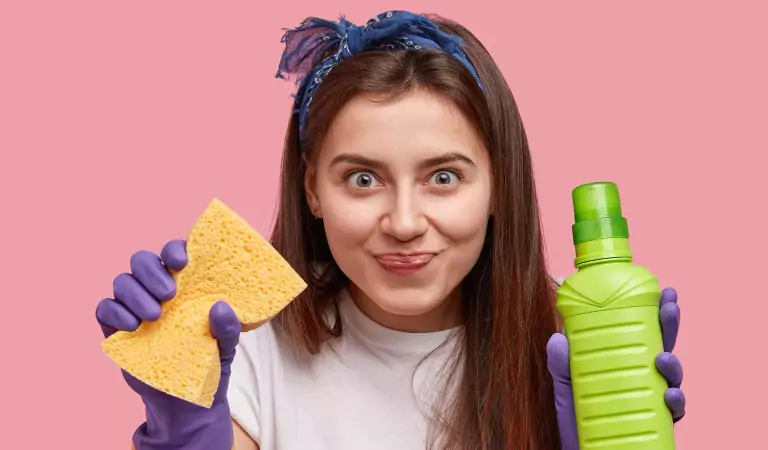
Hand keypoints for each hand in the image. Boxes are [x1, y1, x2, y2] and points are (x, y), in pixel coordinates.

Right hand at [96, 239, 239, 449]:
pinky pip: (105, 308)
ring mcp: (135, 306)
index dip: (174, 249)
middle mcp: (156, 288)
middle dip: (152, 270)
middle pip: (142, 260)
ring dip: (136, 293)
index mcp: (186, 283)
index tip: (182, 262)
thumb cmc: (209, 362)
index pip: (174, 253)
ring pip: (123, 281)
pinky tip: (133, 326)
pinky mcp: (117, 327)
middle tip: (170, 294)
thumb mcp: (226, 347)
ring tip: (155, 316)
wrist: (185, 402)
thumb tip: (221, 308)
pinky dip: (116, 312)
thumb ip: (229, 329)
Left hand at [546, 287, 685, 449]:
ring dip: (673, 365)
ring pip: (672, 378)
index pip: (642, 333)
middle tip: (670, 307)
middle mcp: (643, 379)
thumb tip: (557, 338)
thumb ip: (561, 365)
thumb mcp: (566, 388)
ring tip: (664, 359)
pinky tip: (669, 395)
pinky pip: (673, 412)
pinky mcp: (657, 425)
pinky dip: (675, 402)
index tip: (662, 291)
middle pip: (663, 347)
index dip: (654, 312)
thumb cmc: (580, 420)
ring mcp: (652, 401)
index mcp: (625, 363)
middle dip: (670, 326)